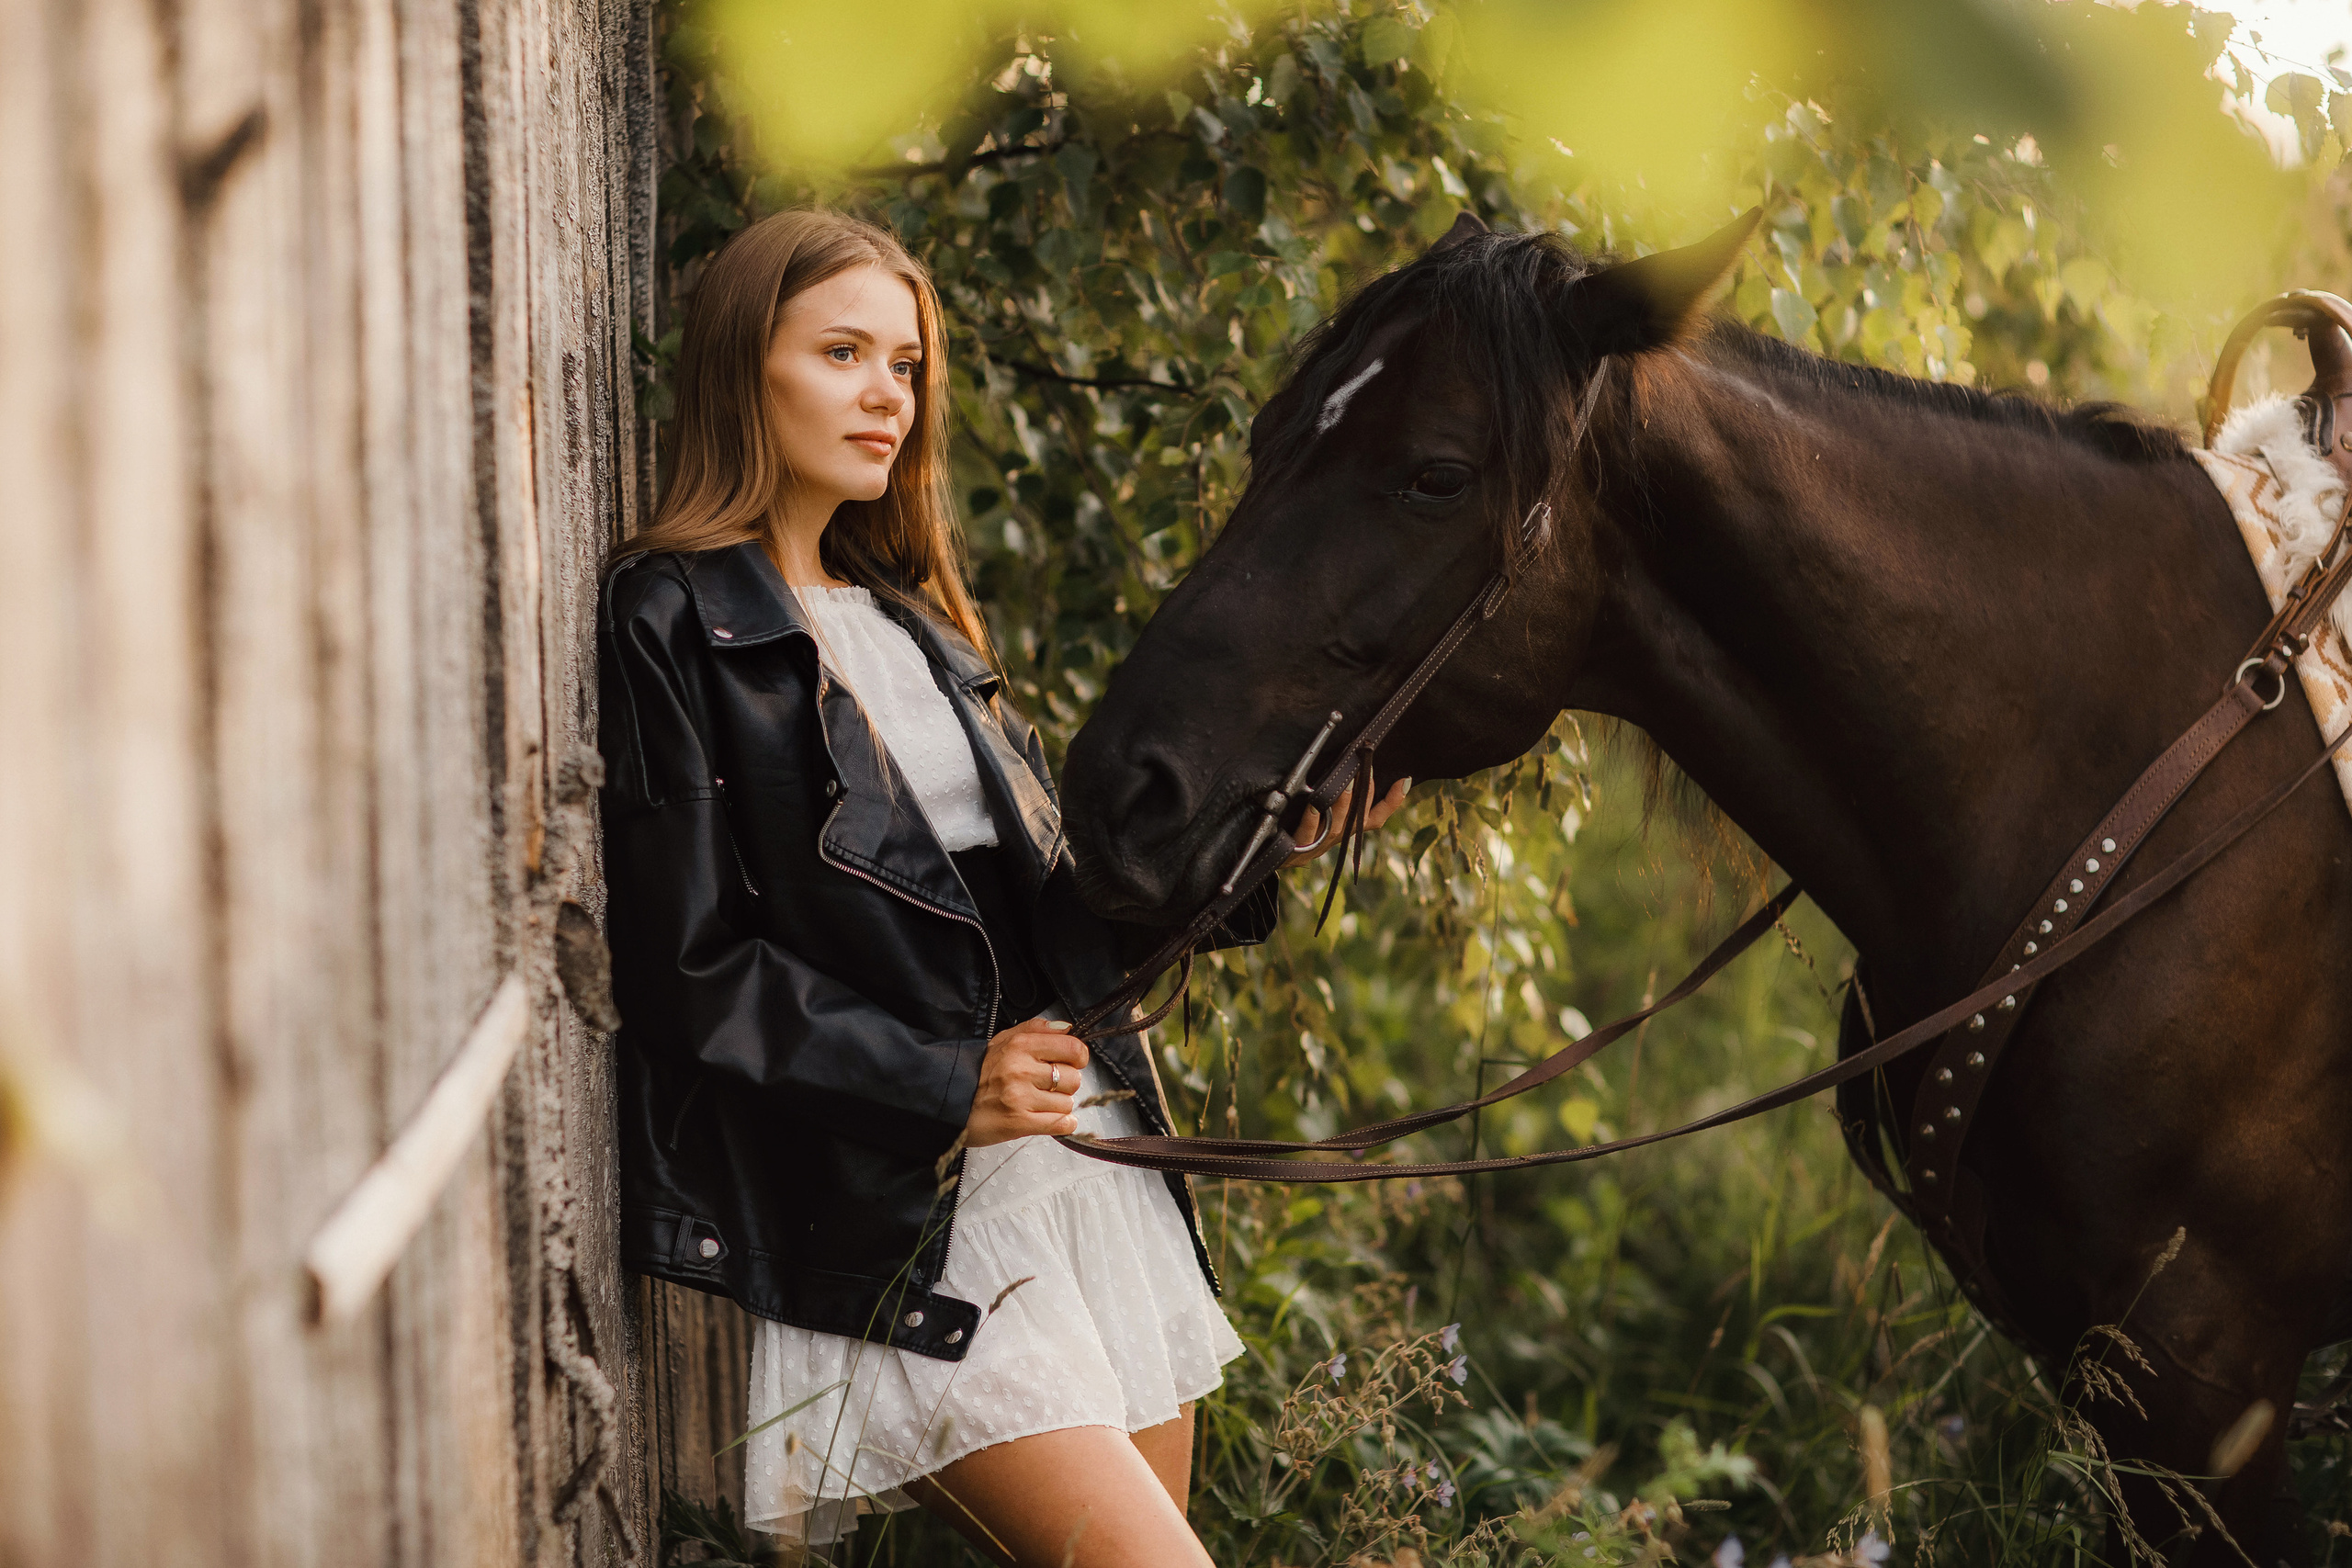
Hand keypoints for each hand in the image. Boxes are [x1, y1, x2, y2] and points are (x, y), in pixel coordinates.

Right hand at [965, 1015, 1089, 1146]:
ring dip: (1058, 1105)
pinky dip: (1061, 1123)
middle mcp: (1021, 1069)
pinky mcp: (1019, 1122)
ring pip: (1068, 1103)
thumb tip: (1067, 1028)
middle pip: (1073, 1078)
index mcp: (1020, 1046)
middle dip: (1065, 1084)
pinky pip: (1061, 1124)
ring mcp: (1020, 1097)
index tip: (1073, 1062)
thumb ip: (1036, 1029)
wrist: (950, 1101)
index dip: (1078, 1057)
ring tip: (1037, 1102)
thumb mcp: (1002, 1040)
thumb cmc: (979, 1072)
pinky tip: (1047, 1118)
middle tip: (1047, 1086)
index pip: (1072, 1048)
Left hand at [1282, 773, 1411, 867]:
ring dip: (1342, 803)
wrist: (1268, 855)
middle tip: (1366, 770)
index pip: (1377, 817)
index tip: (1403, 780)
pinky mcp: (1298, 852)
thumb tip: (1348, 763)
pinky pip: (1308, 835)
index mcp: (1346, 827)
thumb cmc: (1296, 824)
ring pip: (1337, 825)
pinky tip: (1312, 807)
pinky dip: (1312, 821)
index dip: (1393, 801)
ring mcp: (1319, 845)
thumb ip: (1336, 791)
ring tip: (1345, 783)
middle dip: (1365, 793)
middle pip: (1360, 818)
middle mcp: (1337, 837)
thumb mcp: (1320, 808)